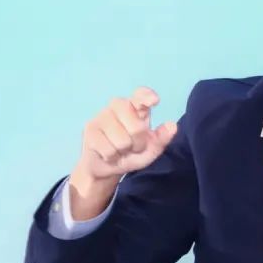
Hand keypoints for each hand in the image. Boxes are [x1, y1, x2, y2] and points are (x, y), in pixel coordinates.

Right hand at [69, 86, 176, 213]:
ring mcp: (102, 116)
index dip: (147, 96)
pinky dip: (112, 156)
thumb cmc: (131, 153)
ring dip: (123, 151)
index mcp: (135, 107)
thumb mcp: (150, 149)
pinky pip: (108, 149)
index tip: (154, 101)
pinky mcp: (90, 129)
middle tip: (132, 146)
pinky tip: (108, 153)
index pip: (141, 95)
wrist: (106, 167)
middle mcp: (118, 106)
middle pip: (136, 126)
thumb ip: (161, 139)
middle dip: (138, 143)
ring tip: (119, 150)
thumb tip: (172, 126)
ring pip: (122, 140)